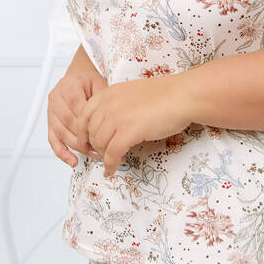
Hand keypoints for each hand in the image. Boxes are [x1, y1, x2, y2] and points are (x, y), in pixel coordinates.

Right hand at [47, 70, 107, 167]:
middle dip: (85, 138)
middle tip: (101, 146)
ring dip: (77, 146)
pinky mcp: (50, 122)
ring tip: (93, 153)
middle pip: (69, 123)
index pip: (78, 109)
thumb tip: (115, 120)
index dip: (90, 124)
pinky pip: (53, 140)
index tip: (103, 134)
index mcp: (68, 87)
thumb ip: (103, 101)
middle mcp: (56, 99)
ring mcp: (51, 111)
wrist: (77, 77)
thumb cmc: (87, 81)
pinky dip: (62, 152)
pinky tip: (72, 160)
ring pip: (61, 133)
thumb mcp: (99, 84)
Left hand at [74, 75, 190, 177]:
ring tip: (111, 161)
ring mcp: (117, 118)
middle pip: (90, 132)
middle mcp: (108, 104)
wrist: (182, 95)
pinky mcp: (129, 132)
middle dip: (95, 146)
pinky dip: (110, 164)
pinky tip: (112, 169)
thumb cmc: (164, 95)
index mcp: (107, 93)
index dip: (82, 133)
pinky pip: (112, 153)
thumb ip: (116, 106)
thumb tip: (110, 124)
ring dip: (103, 156)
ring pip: (99, 144)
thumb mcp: (131, 94)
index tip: (86, 143)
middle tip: (102, 155)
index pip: (83, 116)